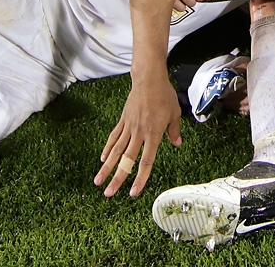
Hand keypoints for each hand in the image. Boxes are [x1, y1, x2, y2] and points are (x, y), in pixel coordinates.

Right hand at [94, 72, 180, 197]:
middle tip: (108, 194)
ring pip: (115, 151)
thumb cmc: (164, 96)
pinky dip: (107, 149)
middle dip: (117, 179)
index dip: (140, 178)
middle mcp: (139, 133)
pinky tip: (102, 160)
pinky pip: (114, 137)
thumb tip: (177, 144)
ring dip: (106, 168)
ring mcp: (129, 127)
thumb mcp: (175, 113)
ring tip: (97, 182)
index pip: (146, 161)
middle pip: (127, 161)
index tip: (133, 192)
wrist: (149, 79)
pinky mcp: (123, 120)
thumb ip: (174, 130)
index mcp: (153, 134)